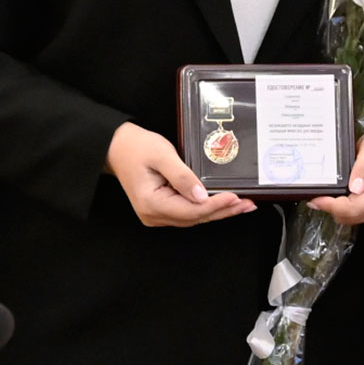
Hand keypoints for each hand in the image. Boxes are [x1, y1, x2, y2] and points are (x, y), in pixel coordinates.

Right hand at [106, 122, 254, 226]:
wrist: (116, 146)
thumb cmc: (135, 147)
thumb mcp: (161, 155)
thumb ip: (182, 176)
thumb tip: (202, 196)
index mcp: (152, 203)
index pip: (191, 211)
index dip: (216, 205)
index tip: (235, 198)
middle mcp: (153, 215)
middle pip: (195, 218)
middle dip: (223, 211)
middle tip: (247, 205)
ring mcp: (156, 215)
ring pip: (194, 218)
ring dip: (218, 211)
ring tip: (242, 205)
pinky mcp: (161, 209)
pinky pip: (188, 213)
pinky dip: (206, 209)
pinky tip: (222, 204)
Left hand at [308, 124, 363, 225]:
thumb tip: (355, 187)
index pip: (355, 208)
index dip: (332, 206)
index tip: (317, 198)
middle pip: (351, 217)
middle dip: (330, 208)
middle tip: (316, 195)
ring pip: (352, 220)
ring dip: (337, 210)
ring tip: (327, 194)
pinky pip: (357, 218)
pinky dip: (345, 210)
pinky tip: (340, 197)